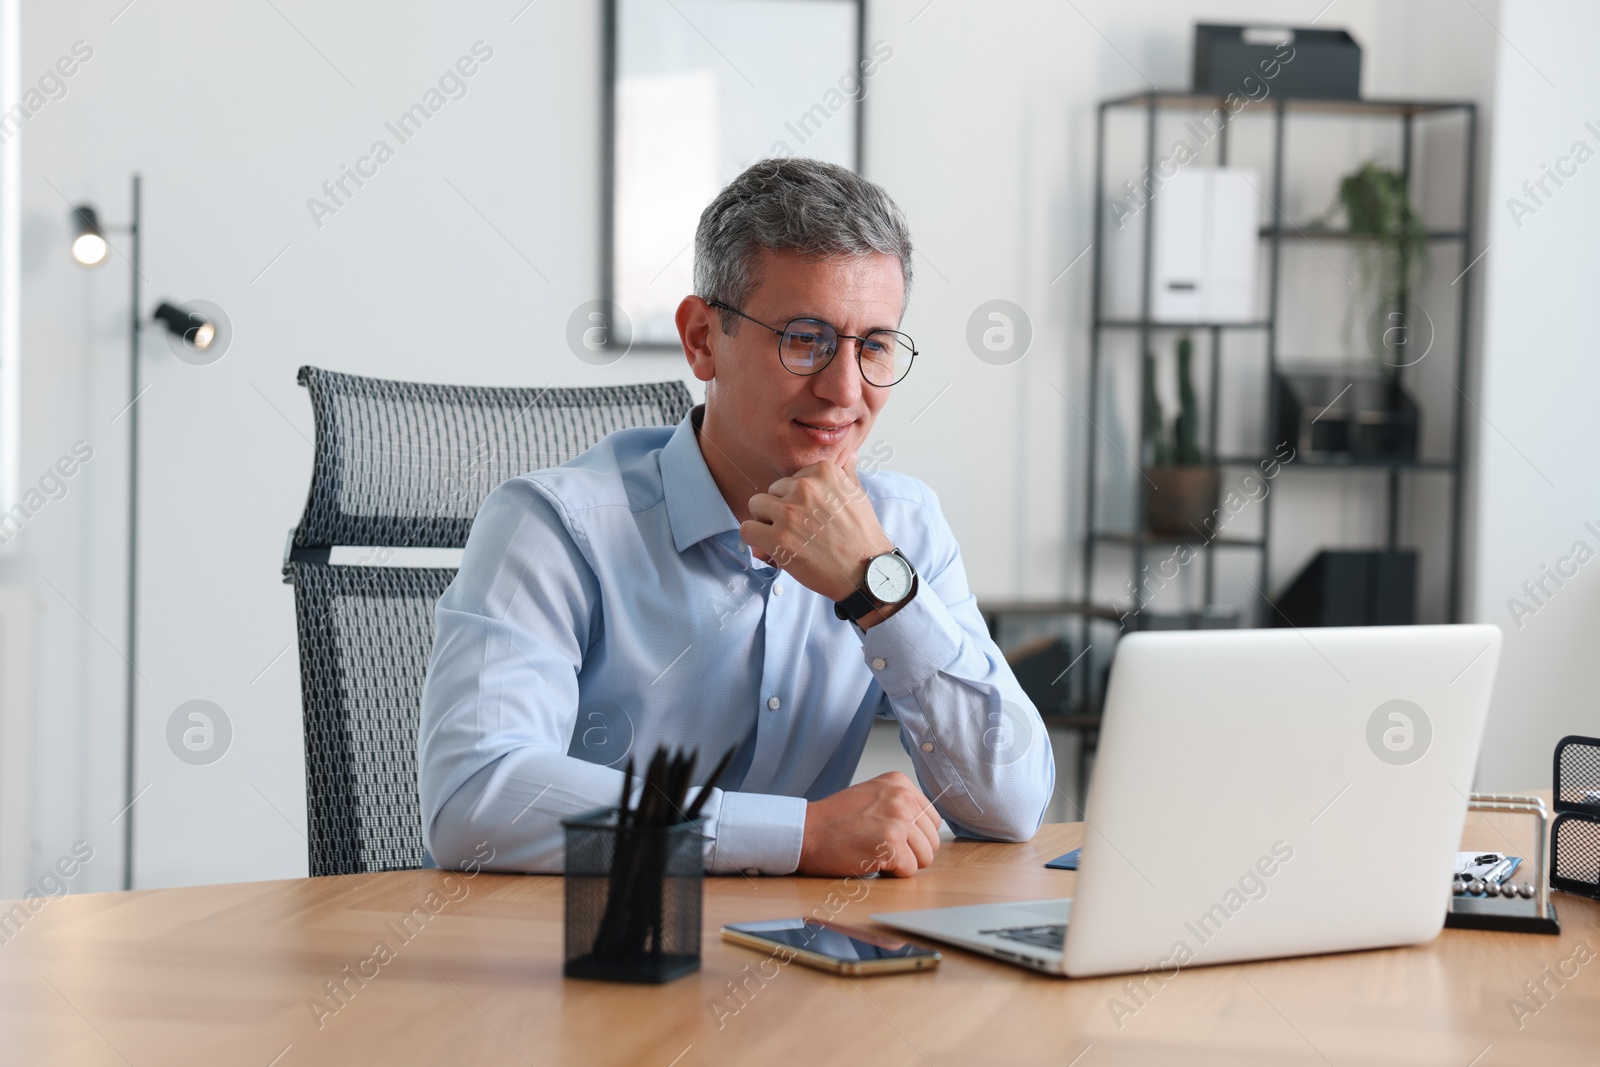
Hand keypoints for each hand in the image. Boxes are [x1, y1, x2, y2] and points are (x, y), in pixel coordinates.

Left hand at [739, 451, 891, 603]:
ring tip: (782, 537)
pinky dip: (755, 539)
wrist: (866, 571)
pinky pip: (747, 529)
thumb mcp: (859, 495)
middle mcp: (805, 487)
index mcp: (823, 472)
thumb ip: (847, 473)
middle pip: (772, 490)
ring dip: (765, 522)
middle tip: (797, 530)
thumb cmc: (862, 536)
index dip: (795, 498)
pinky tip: (770, 548)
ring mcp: (790, 512)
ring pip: (755, 505)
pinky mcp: (778, 538)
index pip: (791, 478)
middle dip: (780, 509)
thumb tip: (851, 454)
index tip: (808, 515)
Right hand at [798, 772, 941, 877]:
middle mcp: (903, 797)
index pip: (933, 819)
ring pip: (925, 857)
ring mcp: (898, 820)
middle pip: (932, 840)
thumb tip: (928, 827)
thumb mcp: (873, 797)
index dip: (915, 835)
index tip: (891, 835)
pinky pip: (909, 870)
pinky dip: (891, 873)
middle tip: (880, 846)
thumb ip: (901, 805)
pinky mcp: (892, 844)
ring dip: (902, 863)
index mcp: (900, 782)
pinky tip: (871, 859)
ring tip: (876, 851)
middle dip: (911, 851)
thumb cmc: (835, 820)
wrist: (806, 832)